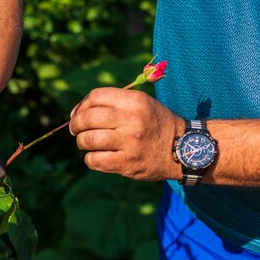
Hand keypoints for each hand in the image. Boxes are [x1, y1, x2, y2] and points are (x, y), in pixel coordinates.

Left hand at [69, 88, 184, 180]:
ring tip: (86, 144)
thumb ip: (113, 103)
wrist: (184, 149)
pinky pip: (95, 160)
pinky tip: (97, 157)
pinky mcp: (128, 163)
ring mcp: (130, 142)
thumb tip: (76, 113)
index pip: (95, 96)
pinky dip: (90, 159)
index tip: (78, 114)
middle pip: (88, 118)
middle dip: (76, 125)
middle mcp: (132, 119)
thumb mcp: (141, 104)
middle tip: (76, 131)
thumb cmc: (155, 124)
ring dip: (82, 142)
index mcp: (134, 100)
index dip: (81, 106)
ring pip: (89, 139)